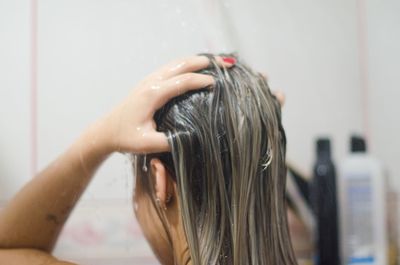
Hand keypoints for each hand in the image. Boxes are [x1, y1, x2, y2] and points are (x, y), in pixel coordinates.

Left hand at [100, 55, 234, 153]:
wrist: (105, 131)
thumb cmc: (125, 138)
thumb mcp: (147, 144)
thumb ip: (170, 142)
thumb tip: (193, 138)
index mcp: (152, 94)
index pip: (182, 82)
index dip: (201, 81)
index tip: (217, 83)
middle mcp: (151, 82)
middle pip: (181, 65)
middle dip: (203, 62)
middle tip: (224, 63)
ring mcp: (149, 80)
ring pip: (176, 63)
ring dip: (195, 60)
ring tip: (214, 62)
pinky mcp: (148, 83)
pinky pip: (171, 68)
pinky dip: (186, 65)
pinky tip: (195, 68)